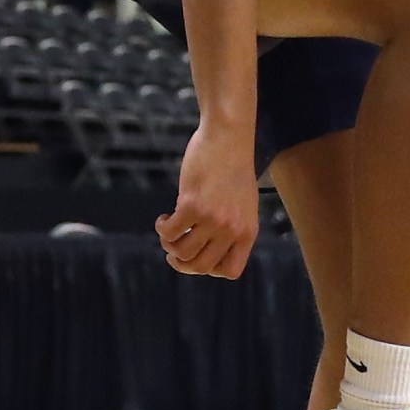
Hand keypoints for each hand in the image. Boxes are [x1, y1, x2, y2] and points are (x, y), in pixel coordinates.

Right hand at [157, 120, 260, 278]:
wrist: (228, 138)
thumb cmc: (233, 168)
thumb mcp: (242, 204)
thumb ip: (231, 227)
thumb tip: (206, 248)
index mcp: (247, 232)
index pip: (230, 271)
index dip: (210, 268)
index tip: (198, 255)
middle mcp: (231, 230)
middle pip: (201, 266)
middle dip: (182, 264)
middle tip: (172, 253)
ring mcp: (212, 219)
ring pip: (182, 251)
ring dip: (169, 245)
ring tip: (167, 230)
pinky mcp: (192, 205)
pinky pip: (170, 231)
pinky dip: (162, 229)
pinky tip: (163, 218)